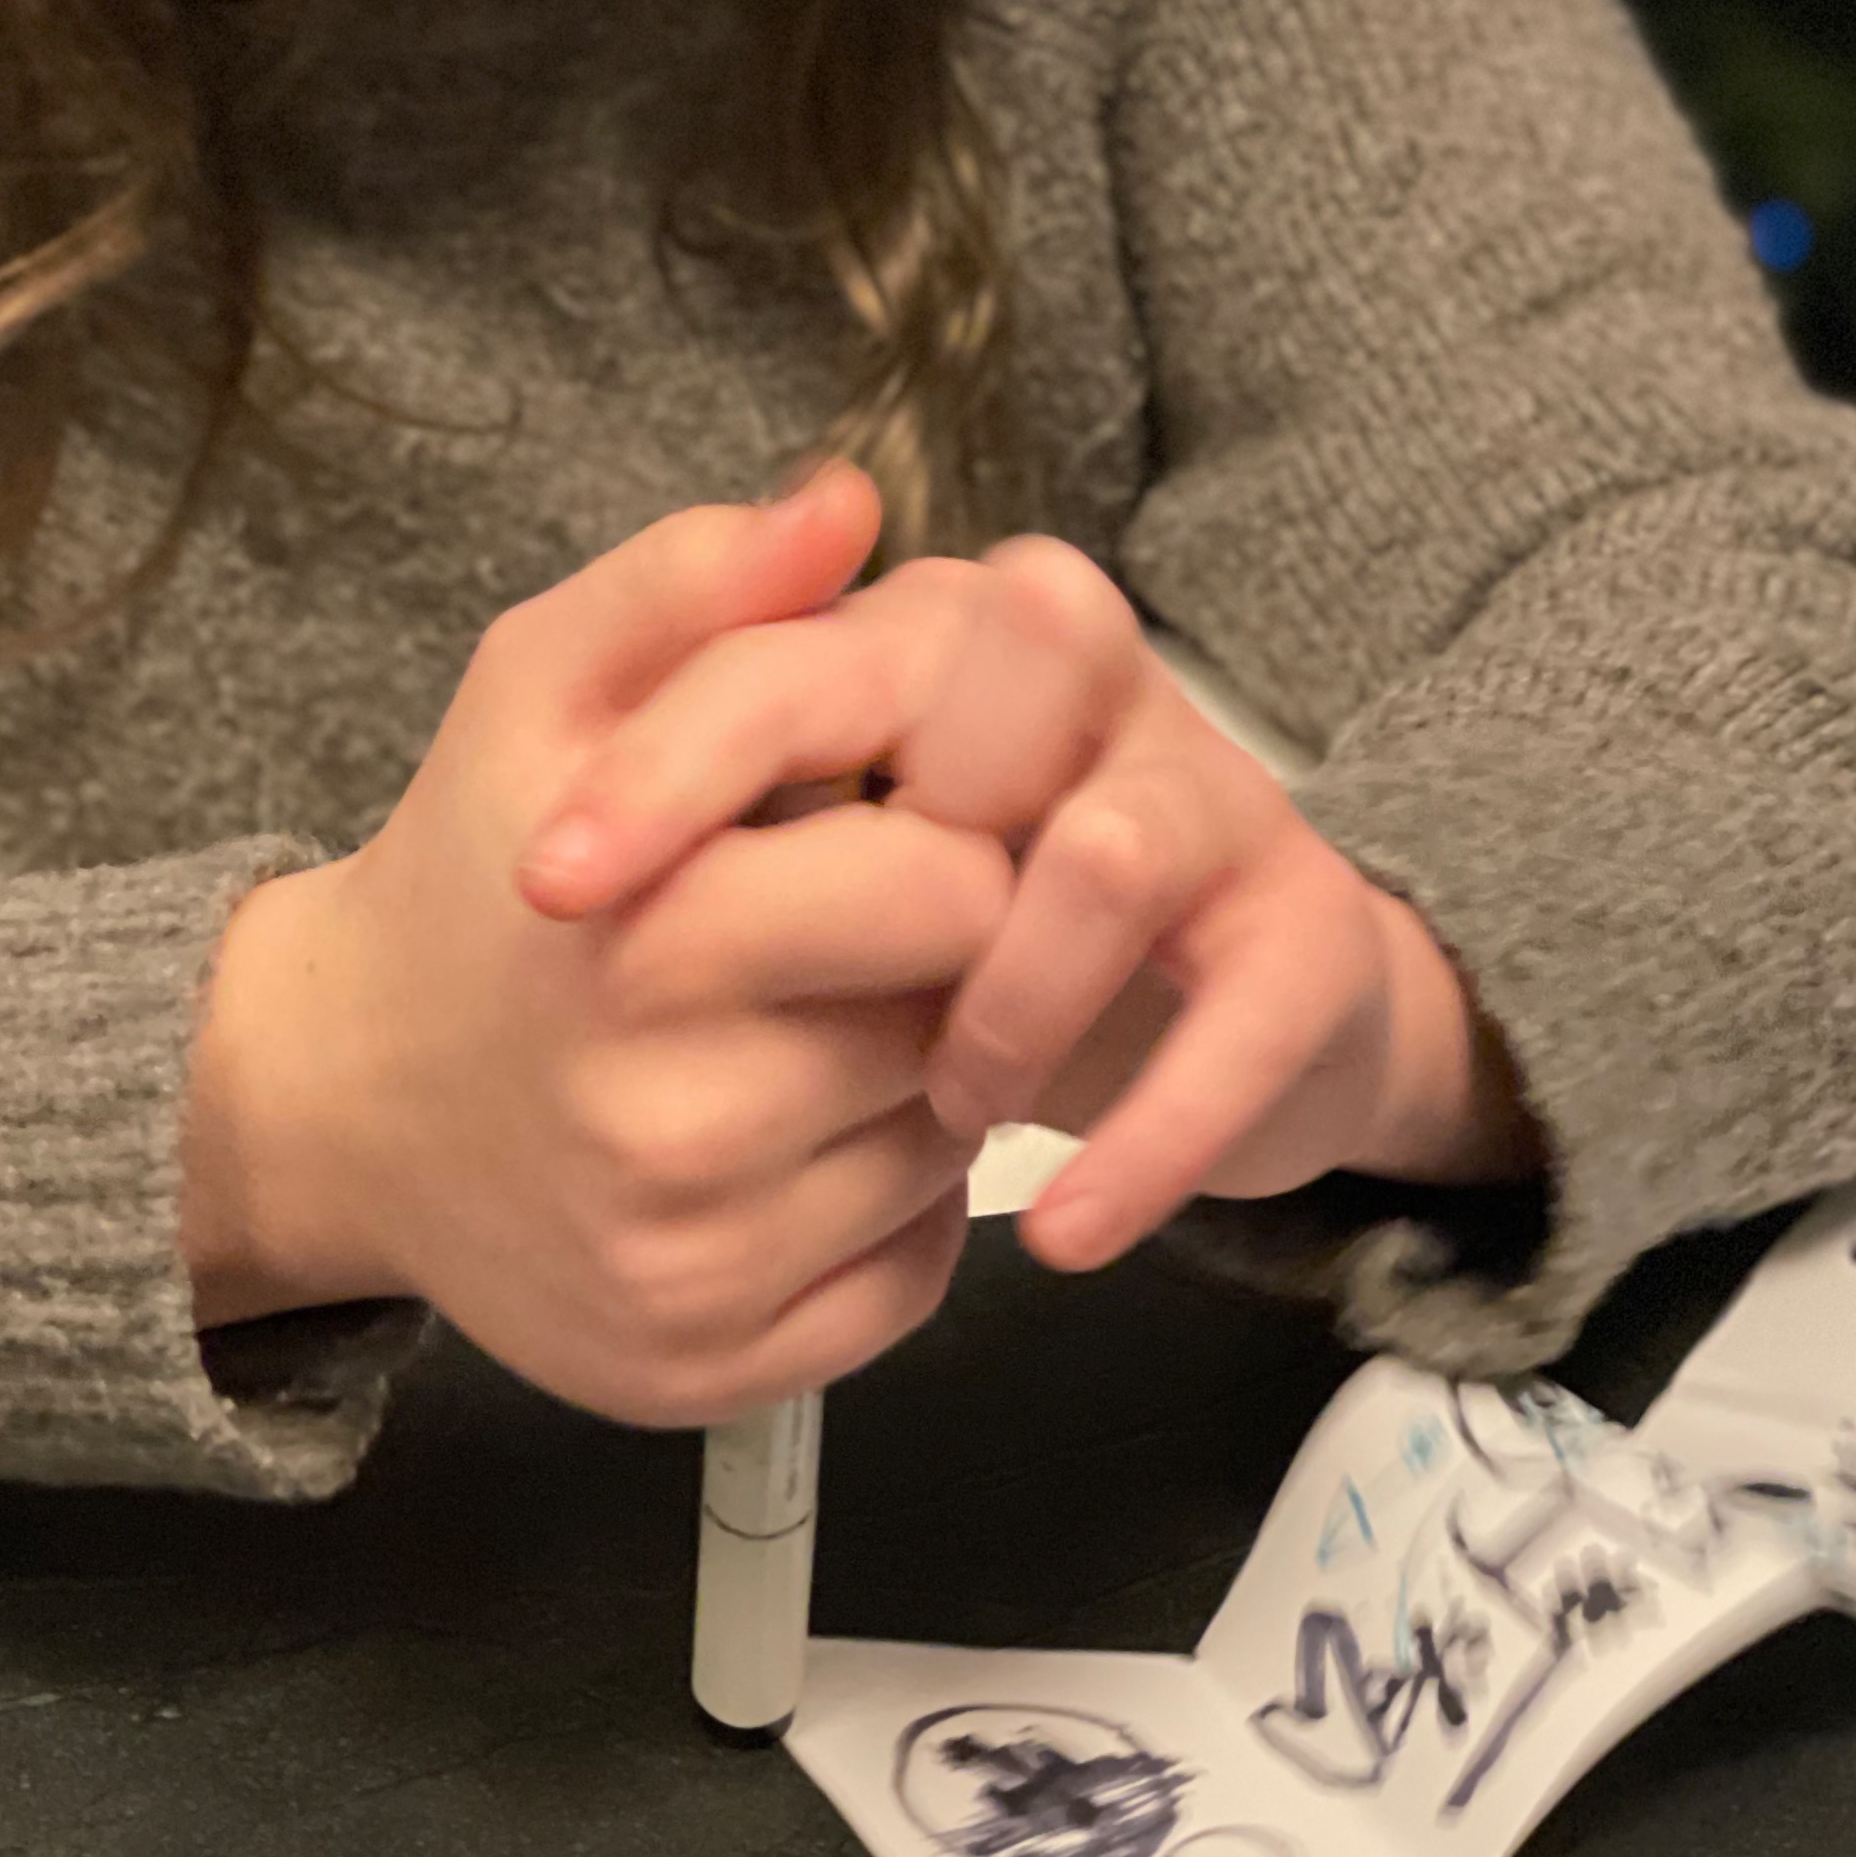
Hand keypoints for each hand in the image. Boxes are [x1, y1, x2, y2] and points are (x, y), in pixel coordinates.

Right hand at [180, 467, 999, 1424]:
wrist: (337, 1099)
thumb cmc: (469, 871)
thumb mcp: (540, 686)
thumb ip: (693, 581)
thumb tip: (849, 501)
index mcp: (646, 939)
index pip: (950, 886)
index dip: (952, 836)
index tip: (894, 820)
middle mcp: (668, 1128)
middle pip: (964, 1028)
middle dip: (941, 967)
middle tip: (861, 932)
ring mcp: (689, 1271)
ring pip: (944, 1159)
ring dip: (919, 1086)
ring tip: (810, 1025)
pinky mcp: (707, 1375)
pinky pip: (909, 1285)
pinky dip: (887, 1215)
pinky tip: (795, 1139)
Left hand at [521, 527, 1532, 1275]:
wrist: (1213, 1003)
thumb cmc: (943, 908)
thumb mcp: (793, 821)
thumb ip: (699, 709)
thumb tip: (663, 626)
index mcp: (935, 628)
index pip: (793, 654)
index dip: (669, 764)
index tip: (550, 888)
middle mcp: (1085, 678)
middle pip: (982, 695)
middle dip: (865, 864)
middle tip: (773, 1017)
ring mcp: (1207, 798)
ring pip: (1104, 848)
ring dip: (1004, 1003)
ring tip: (943, 1110)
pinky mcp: (1305, 933)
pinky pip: (1243, 1021)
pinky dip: (1150, 1136)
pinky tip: (1067, 1229)